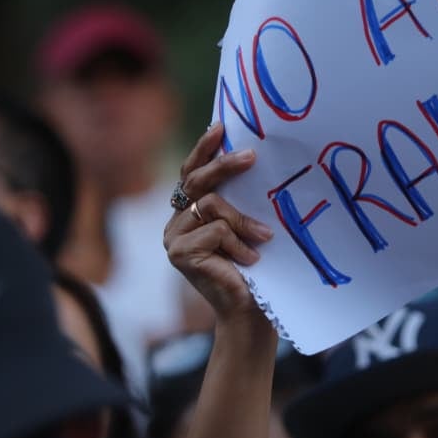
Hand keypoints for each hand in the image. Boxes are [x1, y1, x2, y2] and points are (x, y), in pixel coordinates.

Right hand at [162, 122, 274, 325]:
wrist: (249, 311)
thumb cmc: (253, 268)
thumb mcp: (245, 226)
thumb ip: (238, 200)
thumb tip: (252, 156)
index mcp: (188, 213)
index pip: (191, 173)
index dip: (204, 149)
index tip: (221, 127)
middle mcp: (175, 223)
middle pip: (196, 181)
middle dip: (224, 165)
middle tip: (252, 156)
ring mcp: (173, 238)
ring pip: (211, 205)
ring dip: (243, 221)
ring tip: (264, 238)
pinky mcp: (179, 254)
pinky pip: (215, 230)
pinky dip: (238, 243)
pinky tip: (249, 261)